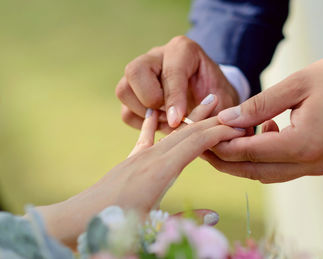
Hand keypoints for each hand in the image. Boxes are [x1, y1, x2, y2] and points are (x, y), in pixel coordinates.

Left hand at [35, 94, 244, 246]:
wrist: (79, 219)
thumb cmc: (117, 225)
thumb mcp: (156, 227)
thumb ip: (188, 220)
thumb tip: (215, 216)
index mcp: (162, 171)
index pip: (197, 142)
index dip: (220, 132)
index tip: (239, 126)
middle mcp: (153, 157)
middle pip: (189, 132)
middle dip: (213, 120)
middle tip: (234, 110)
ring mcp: (141, 156)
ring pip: (173, 131)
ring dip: (193, 117)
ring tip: (208, 100)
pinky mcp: (132, 160)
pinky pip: (148, 137)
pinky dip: (155, 123)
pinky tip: (156, 110)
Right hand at [116, 35, 238, 130]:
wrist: (211, 98)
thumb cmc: (218, 97)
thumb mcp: (224, 101)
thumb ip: (210, 111)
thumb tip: (182, 124)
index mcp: (183, 50)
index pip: (171, 71)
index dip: (174, 98)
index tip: (178, 120)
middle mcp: (156, 56)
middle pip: (135, 71)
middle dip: (151, 100)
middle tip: (171, 116)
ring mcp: (140, 74)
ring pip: (124, 91)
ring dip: (145, 114)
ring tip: (169, 122)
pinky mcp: (133, 94)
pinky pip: (125, 111)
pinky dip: (142, 124)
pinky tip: (162, 125)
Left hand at [203, 53, 322, 182]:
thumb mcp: (297, 84)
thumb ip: (259, 105)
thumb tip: (227, 119)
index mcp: (305, 144)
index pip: (250, 152)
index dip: (222, 145)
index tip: (202, 135)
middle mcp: (311, 163)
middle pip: (255, 171)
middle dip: (226, 161)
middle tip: (204, 146)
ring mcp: (318, 166)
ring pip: (268, 173)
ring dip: (244, 160)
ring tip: (227, 138)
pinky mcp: (321, 162)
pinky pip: (284, 168)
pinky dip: (265, 157)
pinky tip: (264, 132)